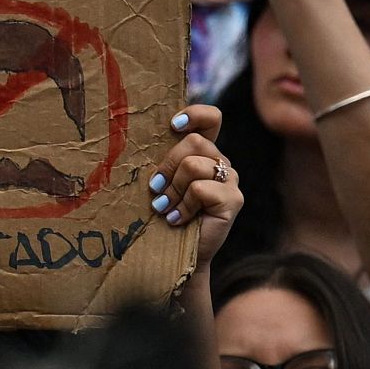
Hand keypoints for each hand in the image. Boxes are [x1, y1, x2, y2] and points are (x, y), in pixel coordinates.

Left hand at [149, 105, 242, 269]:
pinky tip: (179, 219)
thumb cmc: (162, 214)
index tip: (173, 126)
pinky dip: (183, 206)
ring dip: (172, 190)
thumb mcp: (161, 180)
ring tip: (166, 208)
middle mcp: (220, 162)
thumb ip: (162, 159)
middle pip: (194, 141)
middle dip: (168, 165)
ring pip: (193, 165)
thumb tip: (135, 137)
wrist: (174, 254)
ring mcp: (230, 180)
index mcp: (204, 152)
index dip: (194, 114)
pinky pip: (200, 189)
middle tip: (156, 189)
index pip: (211, 118)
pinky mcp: (233, 199)